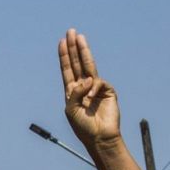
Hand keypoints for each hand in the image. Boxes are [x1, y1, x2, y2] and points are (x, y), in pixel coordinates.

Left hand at [58, 29, 120, 150]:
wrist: (100, 137)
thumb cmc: (83, 126)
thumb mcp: (71, 109)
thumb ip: (75, 92)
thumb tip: (88, 78)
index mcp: (72, 91)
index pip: (67, 69)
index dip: (64, 55)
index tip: (61, 41)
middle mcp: (84, 86)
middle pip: (77, 62)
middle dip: (73, 47)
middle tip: (71, 32)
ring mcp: (96, 88)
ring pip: (89, 65)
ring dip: (83, 50)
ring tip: (80, 37)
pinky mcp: (108, 91)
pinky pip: (98, 82)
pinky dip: (93, 88)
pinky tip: (90, 96)